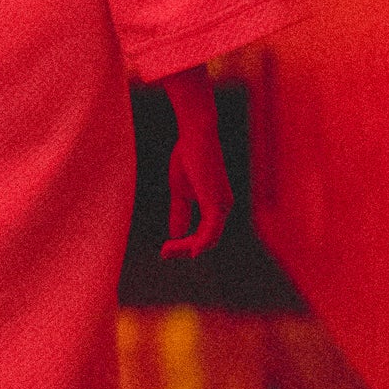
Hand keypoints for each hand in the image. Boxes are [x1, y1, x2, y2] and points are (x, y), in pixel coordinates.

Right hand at [158, 66, 231, 258]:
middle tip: (164, 253)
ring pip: (208, 239)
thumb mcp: (180, 191)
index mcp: (217, 206)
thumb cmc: (188, 156)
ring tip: (166, 250)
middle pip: (207, 241)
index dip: (185, 245)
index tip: (165, 250)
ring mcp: (222, 206)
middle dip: (185, 250)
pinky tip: (191, 251)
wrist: (196, 136)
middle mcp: (224, 208)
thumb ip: (181, 212)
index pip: (204, 235)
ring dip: (187, 248)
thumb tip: (175, 235)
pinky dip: (200, 243)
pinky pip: (210, 230)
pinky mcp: (216, 202)